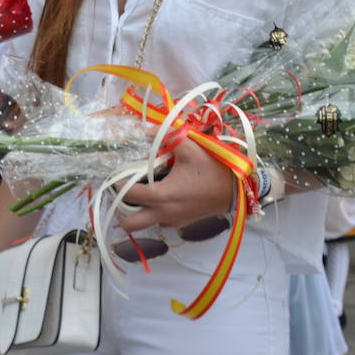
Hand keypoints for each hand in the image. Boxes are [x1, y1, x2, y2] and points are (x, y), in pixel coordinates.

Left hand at [118, 138, 236, 231]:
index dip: (117, 184)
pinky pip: (159, 222)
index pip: (127, 195)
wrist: (237, 189)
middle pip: (129, 224)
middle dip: (119, 210)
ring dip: (136, 213)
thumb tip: (145, 129)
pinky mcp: (182, 223)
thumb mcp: (189, 147)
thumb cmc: (213, 168)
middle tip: (122, 192)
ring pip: (144, 225)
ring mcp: (173, 221)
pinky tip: (159, 194)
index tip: (117, 173)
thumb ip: (165, 135)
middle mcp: (164, 214)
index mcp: (162, 196)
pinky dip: (153, 212)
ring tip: (138, 193)